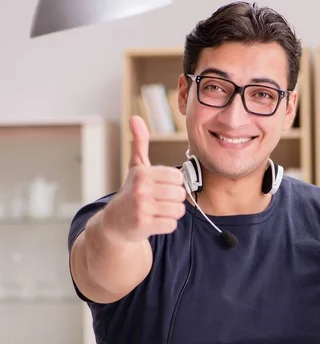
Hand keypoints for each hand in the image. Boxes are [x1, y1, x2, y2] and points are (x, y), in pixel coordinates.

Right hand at [103, 116, 186, 241]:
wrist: (114, 224)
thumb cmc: (130, 193)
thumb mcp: (135, 167)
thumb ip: (140, 143)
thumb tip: (135, 118)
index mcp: (142, 173)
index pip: (178, 177)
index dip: (173, 184)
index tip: (160, 187)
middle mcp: (140, 189)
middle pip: (181, 194)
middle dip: (173, 200)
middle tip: (158, 201)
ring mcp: (141, 208)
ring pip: (178, 210)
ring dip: (171, 213)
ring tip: (157, 211)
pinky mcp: (143, 225)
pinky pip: (172, 224)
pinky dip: (166, 225)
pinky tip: (154, 222)